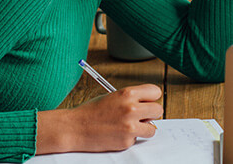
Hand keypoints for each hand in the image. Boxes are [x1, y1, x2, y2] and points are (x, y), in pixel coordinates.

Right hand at [36, 84, 162, 153]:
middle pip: (158, 109)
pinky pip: (138, 139)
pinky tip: (118, 133)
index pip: (155, 92)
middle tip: (141, 116)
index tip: (147, 101)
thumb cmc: (91, 112)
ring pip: (153, 128)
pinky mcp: (127, 141)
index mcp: (127, 93)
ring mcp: (130, 126)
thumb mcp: (112, 97)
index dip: (151, 97)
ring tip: (130, 126)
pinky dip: (131, 138)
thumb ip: (131, 99)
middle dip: (150, 113)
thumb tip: (147, 104)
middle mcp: (131, 109)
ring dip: (144, 128)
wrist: (74, 128)